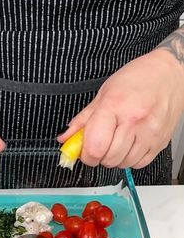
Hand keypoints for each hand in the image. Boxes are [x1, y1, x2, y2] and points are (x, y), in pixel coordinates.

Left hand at [58, 49, 183, 168]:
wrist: (170, 74)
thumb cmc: (138, 79)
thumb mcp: (104, 93)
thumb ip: (83, 119)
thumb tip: (66, 138)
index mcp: (115, 106)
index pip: (94, 146)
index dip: (85, 155)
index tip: (84, 151)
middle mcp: (134, 121)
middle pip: (108, 158)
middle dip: (99, 156)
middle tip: (101, 144)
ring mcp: (149, 133)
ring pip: (123, 163)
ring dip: (115, 158)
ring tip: (117, 141)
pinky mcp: (159, 142)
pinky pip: (139, 164)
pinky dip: (131, 159)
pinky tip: (130, 144)